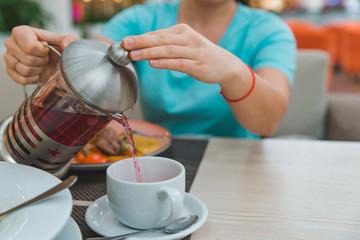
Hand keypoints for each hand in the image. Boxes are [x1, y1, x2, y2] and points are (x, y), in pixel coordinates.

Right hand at [3, 25, 77, 84]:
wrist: (52, 61)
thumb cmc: (55, 49)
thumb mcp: (63, 43)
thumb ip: (69, 39)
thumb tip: (66, 44)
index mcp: (21, 32)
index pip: (30, 47)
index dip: (42, 52)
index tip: (47, 50)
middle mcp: (10, 43)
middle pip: (28, 59)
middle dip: (42, 61)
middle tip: (45, 59)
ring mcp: (8, 57)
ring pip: (24, 70)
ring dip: (37, 70)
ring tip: (40, 65)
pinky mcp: (10, 71)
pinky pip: (21, 79)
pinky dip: (32, 79)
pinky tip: (36, 72)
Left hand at [122, 23, 241, 84]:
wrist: (225, 64)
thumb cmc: (200, 53)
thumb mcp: (184, 43)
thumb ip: (166, 43)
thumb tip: (142, 45)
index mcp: (183, 30)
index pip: (158, 33)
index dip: (141, 37)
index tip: (125, 41)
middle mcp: (189, 38)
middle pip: (161, 39)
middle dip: (141, 41)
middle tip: (125, 44)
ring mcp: (195, 52)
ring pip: (168, 51)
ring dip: (150, 53)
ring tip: (134, 55)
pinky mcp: (199, 66)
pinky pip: (179, 63)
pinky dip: (165, 63)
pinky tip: (153, 64)